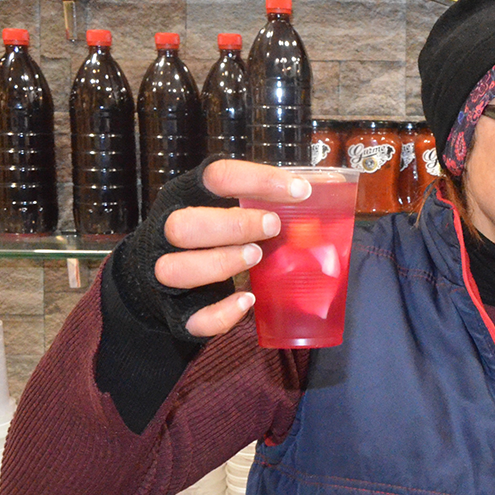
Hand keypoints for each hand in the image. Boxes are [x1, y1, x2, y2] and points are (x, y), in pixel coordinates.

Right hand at [154, 159, 311, 337]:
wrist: (163, 282)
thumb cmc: (214, 236)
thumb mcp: (234, 209)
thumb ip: (273, 200)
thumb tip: (331, 185)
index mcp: (187, 196)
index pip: (216, 177)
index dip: (258, 180)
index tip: (300, 191)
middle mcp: (166, 233)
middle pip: (181, 226)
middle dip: (232, 226)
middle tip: (273, 227)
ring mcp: (164, 273)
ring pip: (174, 269)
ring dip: (220, 263)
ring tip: (256, 257)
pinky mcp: (174, 312)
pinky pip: (192, 317)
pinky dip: (221, 313)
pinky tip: (248, 300)